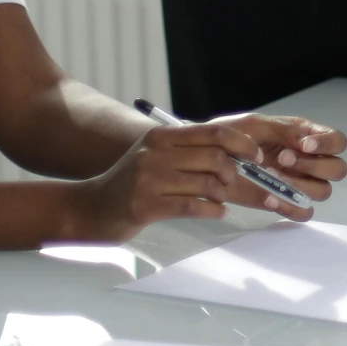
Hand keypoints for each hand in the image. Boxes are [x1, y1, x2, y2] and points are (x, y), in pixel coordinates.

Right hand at [65, 118, 301, 242]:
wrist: (90, 208)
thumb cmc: (130, 183)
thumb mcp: (154, 156)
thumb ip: (187, 150)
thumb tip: (235, 152)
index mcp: (161, 137)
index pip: (213, 132)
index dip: (242, 144)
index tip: (256, 156)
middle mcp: (155, 153)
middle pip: (216, 158)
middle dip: (235, 173)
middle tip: (234, 184)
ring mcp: (149, 180)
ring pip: (208, 184)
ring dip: (223, 195)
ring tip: (221, 200)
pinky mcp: (146, 206)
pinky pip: (193, 207)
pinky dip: (213, 211)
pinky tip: (217, 213)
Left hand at [215, 112, 346, 204]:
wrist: (210, 157)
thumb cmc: (235, 136)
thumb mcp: (257, 125)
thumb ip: (284, 130)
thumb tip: (305, 142)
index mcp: (309, 137)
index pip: (338, 141)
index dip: (328, 144)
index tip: (304, 145)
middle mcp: (311, 161)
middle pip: (337, 169)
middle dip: (313, 165)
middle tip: (282, 159)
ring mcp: (301, 184)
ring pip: (323, 191)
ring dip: (301, 185)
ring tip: (271, 177)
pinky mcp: (287, 203)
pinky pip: (303, 212)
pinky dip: (290, 207)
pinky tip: (270, 198)